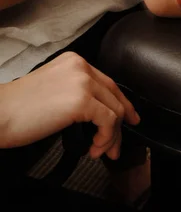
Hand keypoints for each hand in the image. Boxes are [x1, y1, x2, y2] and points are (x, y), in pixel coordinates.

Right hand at [0, 52, 138, 159]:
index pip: (107, 82)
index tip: (127, 118)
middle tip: (116, 145)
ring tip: (99, 151)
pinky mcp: (81, 100)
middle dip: (120, 124)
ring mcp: (82, 82)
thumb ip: (75, 91)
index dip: (121, 103)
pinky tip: (93, 149)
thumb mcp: (54, 89)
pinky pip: (108, 121)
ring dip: (110, 136)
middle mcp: (81, 67)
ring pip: (115, 110)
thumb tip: (97, 113)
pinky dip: (105, 138)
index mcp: (74, 61)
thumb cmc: (19, 108)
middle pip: (114, 96)